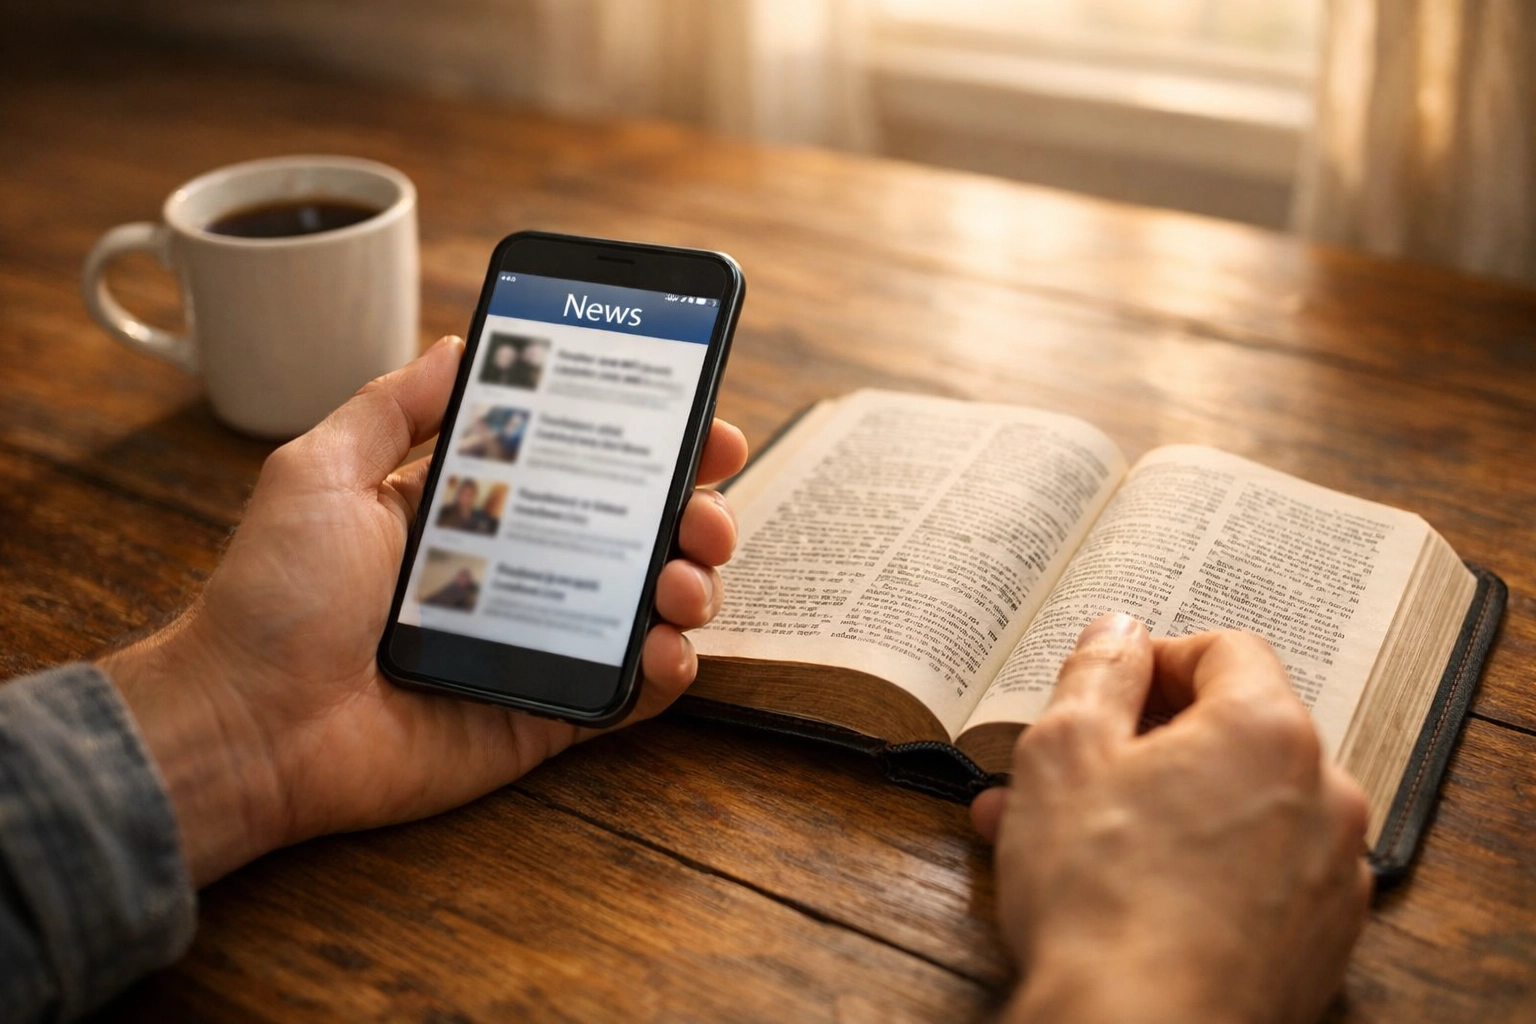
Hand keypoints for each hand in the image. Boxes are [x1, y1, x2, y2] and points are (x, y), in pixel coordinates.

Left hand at [102, 336, 748, 886]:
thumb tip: (459, 343)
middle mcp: (519, 572)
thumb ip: (392, 406)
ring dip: (692, 583)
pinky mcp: (546, 714)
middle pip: (636, 533)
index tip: (697, 421)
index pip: (583, 466)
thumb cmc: (273, 597)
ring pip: (649, 608)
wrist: (247, 726)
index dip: (648, 443)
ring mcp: (538, 643)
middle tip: (707, 506)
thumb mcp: (322, 471)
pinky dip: (667, 671)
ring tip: (685, 576)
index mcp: (475, 510)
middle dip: (694, 511)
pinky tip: (667, 646)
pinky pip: (627, 694)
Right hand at [971, 614, 1371, 1023]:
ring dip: (1162, 808)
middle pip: (1233, 733)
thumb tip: (1120, 632)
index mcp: (1268, 731)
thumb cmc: (1100, 896)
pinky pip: (1258, 876)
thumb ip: (1097, 673)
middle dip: (1145, 743)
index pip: (1226, 649)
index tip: (1107, 687)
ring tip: (1071, 839)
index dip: (1156, 658)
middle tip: (1070, 769)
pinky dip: (1201, 869)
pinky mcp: (1321, 943)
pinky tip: (1126, 894)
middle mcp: (1324, 795)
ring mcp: (1331, 876)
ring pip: (1238, 810)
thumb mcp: (1063, 753)